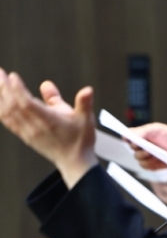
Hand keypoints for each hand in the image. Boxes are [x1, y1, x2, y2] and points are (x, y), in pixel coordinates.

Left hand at [0, 70, 97, 187]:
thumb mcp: (87, 119)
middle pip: (13, 106)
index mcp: (49, 121)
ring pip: (7, 113)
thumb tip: (87, 90)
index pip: (27, 103)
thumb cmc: (80, 140)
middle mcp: (35, 127)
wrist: (74, 161)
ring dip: (0, 96)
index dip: (18, 89)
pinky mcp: (24, 135)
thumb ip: (84, 102)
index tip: (13, 76)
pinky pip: (7, 121)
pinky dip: (1, 109)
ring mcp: (28, 132)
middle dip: (4, 88)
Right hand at [128, 122, 166, 169]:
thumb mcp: (157, 129)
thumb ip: (143, 130)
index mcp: (141, 135)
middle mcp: (141, 146)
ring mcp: (145, 155)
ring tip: (152, 153)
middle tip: (144, 147)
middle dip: (137, 148)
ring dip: (143, 156)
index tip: (128, 139)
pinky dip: (148, 163)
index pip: (128, 137)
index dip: (126, 138)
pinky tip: (155, 160)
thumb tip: (128, 134)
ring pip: (137, 158)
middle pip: (131, 148)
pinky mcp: (150, 164)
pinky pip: (144, 166)